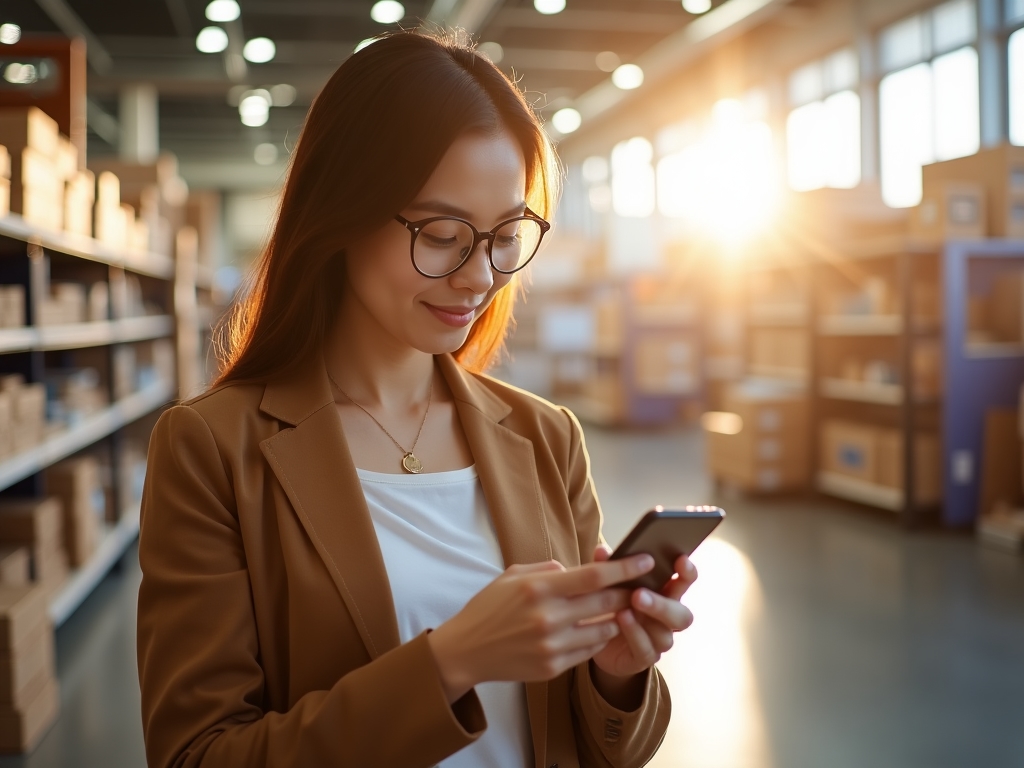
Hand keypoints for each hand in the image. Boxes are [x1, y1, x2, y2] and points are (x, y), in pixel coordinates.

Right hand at [427, 554, 655, 702]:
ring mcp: (552, 645)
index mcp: (538, 587)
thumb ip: (548, 569)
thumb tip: (578, 569)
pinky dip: (596, 639)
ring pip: (603, 631)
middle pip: (605, 603)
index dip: (624, 568)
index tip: (647, 561)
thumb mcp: (513, 575)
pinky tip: (595, 630)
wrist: (466, 651)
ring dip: (616, 620)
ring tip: (620, 610)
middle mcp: (547, 617)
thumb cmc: (490, 608)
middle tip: (642, 587)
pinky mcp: (553, 668)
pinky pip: (588, 652)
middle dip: (628, 594)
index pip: (594, 576)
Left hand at [589, 545, 696, 680]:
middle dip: (663, 605)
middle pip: (681, 615)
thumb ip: (608, 568)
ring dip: (646, 621)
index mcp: (664, 595)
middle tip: (639, 594)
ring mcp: (658, 640)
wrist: (596, 641)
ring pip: (665, 635)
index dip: (687, 573)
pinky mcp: (644, 657)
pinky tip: (622, 620)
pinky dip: (634, 634)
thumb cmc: (610, 606)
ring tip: (626, 609)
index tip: (681, 560)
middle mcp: (667, 619)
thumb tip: (601, 550)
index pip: (684, 583)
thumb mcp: (608, 585)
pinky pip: (646, 650)